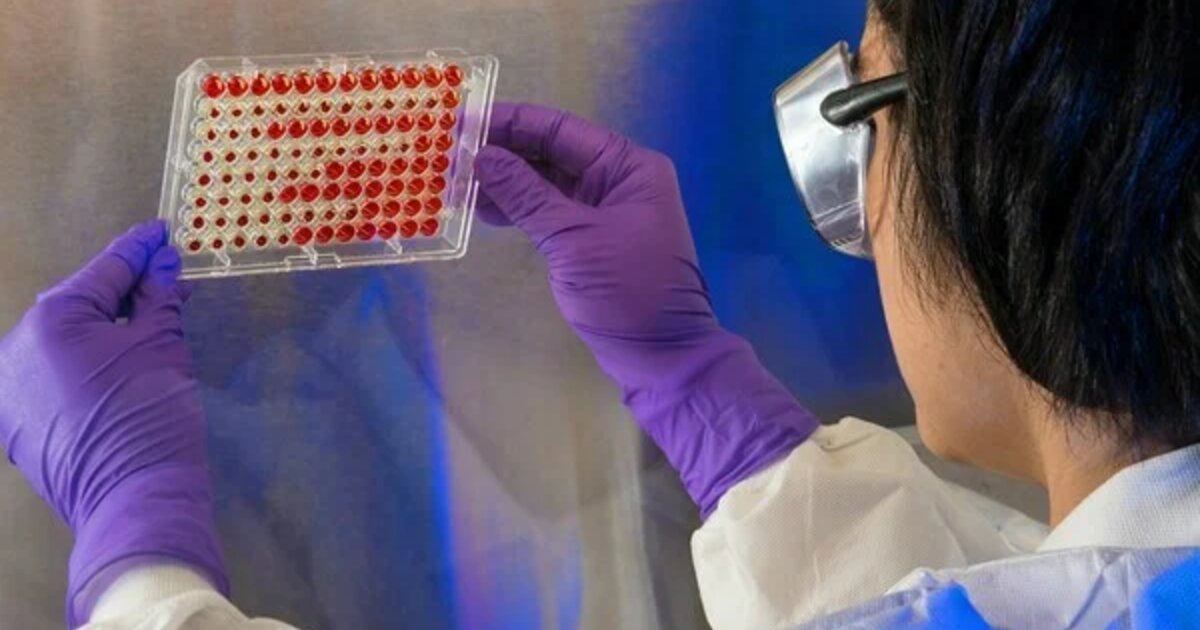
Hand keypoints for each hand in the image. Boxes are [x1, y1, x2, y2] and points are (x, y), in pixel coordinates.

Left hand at [0, 221, 226, 625]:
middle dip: (120, 292)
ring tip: (143, 326)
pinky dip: (83, 366)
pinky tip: (116, 368)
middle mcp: (16, 345)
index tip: (161, 233)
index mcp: (52, 319)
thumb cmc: (152, 412)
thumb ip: (159, 299)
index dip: (139, 250)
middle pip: (78, 305)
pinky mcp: (15, 422)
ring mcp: (9, 387)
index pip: (105, 270)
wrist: (132, 497)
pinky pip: (51, 377)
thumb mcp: (163, 346)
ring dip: (100, 330)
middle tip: (162, 282)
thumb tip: (163, 265)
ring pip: (62, 342)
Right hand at [475, 103, 818, 515]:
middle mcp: (618, 179)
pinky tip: (482, 208)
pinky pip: (549, 211)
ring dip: (505, 181)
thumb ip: (526, 195)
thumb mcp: (573, 239)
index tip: (462, 119)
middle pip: (552, 152)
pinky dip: (518, 208)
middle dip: (503, 151)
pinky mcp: (590, 238)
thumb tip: (482, 156)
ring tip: (456, 181)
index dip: (510, 122)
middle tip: (450, 151)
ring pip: (546, 182)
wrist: (660, 356)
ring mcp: (605, 209)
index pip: (561, 129)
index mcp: (628, 167)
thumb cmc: (627, 291)